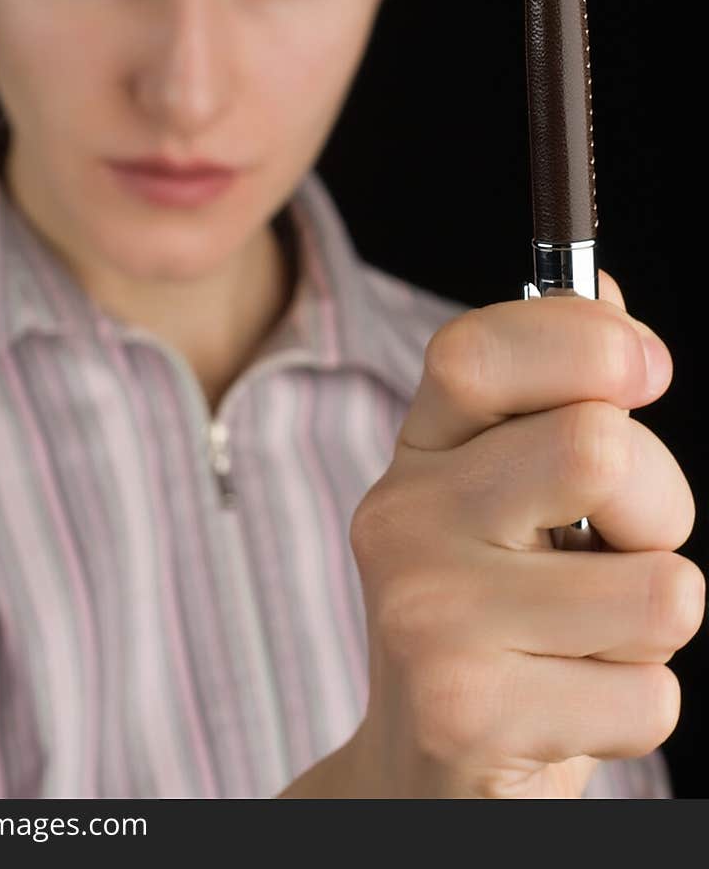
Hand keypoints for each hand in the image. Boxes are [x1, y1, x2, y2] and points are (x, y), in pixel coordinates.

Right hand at [345, 270, 703, 797]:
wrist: (424, 770)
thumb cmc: (495, 613)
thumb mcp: (509, 494)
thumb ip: (555, 396)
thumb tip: (609, 295)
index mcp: (420, 449)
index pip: (478, 349)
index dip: (582, 339)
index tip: (648, 369)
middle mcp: (402, 517)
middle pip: (598, 450)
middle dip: (662, 505)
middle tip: (625, 547)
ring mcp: (425, 616)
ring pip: (658, 589)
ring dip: (655, 623)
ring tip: (586, 636)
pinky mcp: (465, 713)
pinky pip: (649, 696)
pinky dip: (635, 707)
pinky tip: (565, 705)